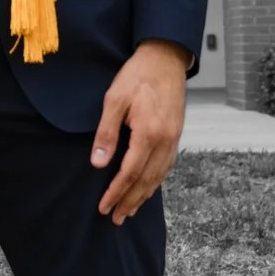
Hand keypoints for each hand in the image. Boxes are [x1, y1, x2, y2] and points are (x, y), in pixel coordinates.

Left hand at [93, 39, 189, 224]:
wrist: (165, 57)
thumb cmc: (137, 75)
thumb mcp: (114, 99)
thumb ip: (106, 133)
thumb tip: (98, 163)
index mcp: (149, 132)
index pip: (130, 173)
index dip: (116, 192)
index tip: (103, 207)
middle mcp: (165, 140)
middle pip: (146, 180)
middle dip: (130, 201)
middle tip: (116, 218)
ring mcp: (174, 138)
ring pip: (159, 176)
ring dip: (144, 195)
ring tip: (130, 210)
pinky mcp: (176, 133)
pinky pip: (167, 165)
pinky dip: (156, 181)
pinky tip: (148, 187)